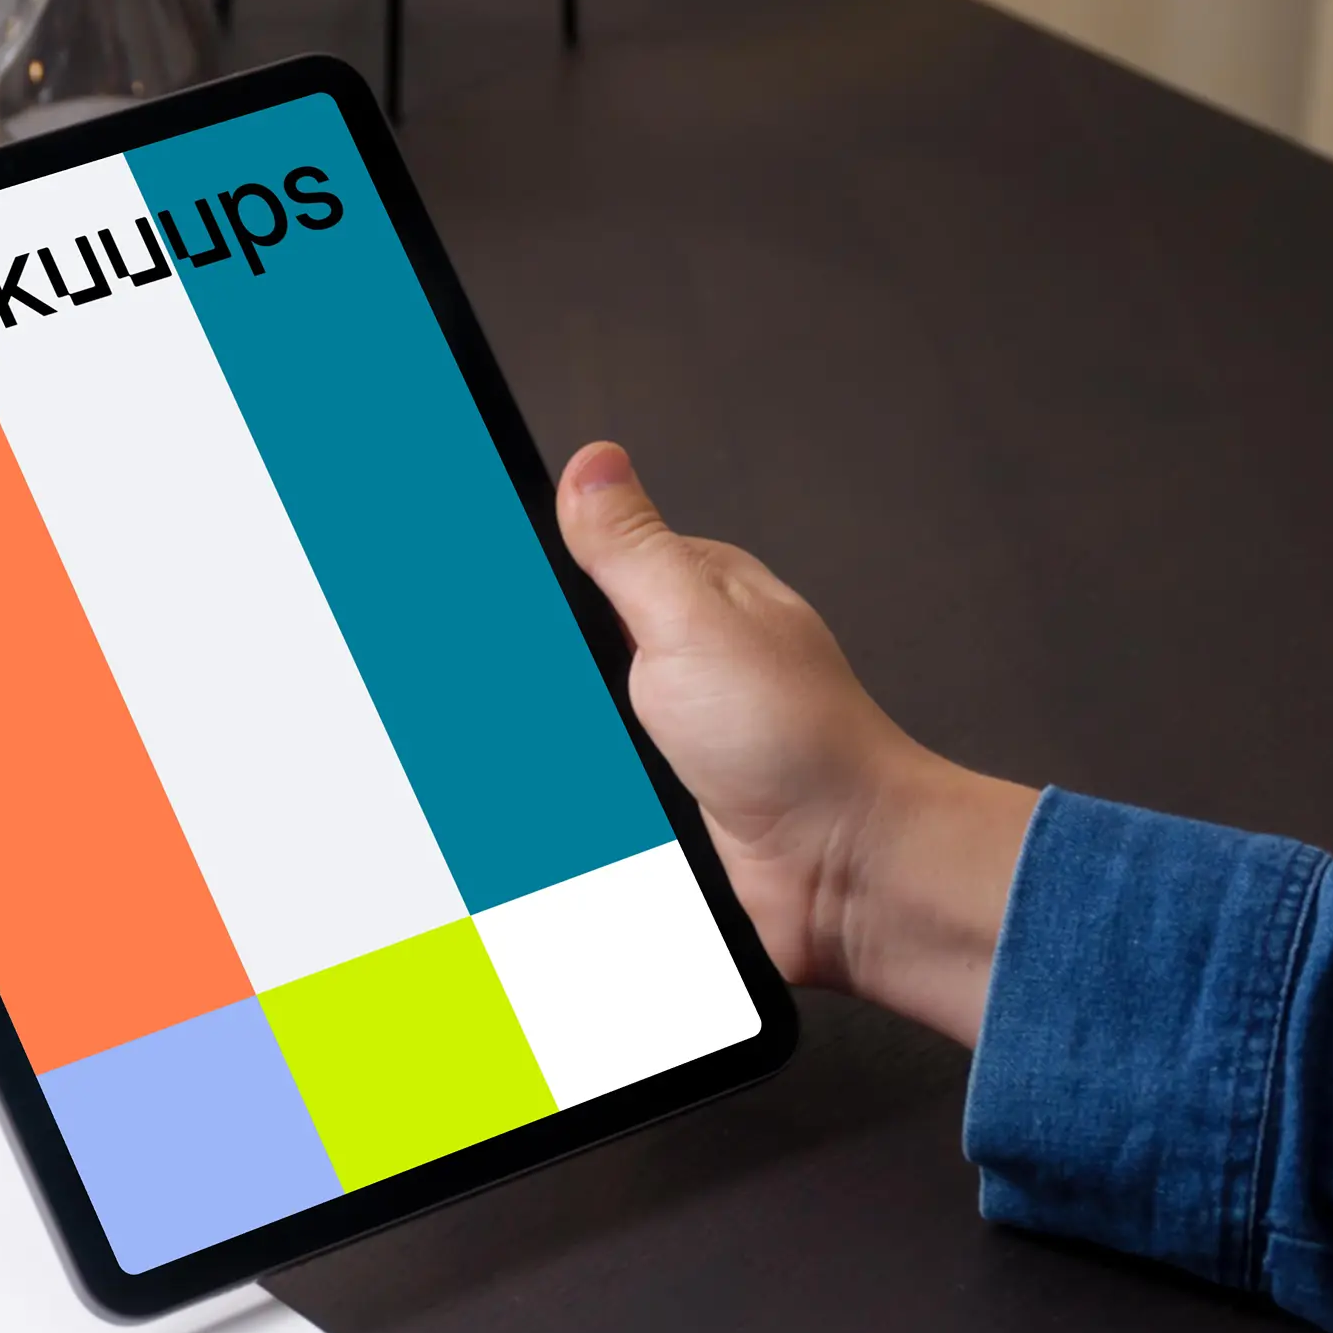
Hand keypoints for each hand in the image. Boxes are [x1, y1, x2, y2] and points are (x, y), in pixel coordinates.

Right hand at [552, 440, 1038, 1051]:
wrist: (841, 869)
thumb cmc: (799, 743)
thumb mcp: (696, 620)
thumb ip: (631, 546)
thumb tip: (593, 462)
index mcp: (688, 590)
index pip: (576, 562)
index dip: (528, 583)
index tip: (491, 613)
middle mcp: (677, 652)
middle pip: (560, 649)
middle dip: (540, 678)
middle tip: (556, 709)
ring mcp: (667, 727)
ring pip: (567, 724)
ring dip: (557, 749)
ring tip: (557, 767)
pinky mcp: (660, 795)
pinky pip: (585, 790)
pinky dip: (571, 805)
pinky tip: (576, 812)